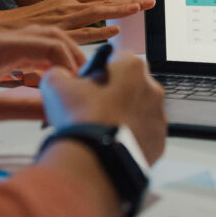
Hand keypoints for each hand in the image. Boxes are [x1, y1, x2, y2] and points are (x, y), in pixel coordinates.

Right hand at [0, 0, 154, 43]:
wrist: (0, 31)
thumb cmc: (28, 24)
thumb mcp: (54, 12)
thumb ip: (76, 13)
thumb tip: (98, 13)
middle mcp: (68, 6)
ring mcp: (64, 20)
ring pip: (96, 13)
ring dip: (118, 10)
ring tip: (138, 8)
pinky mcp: (58, 35)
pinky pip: (83, 34)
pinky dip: (99, 32)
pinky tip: (115, 32)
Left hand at [0, 26, 85, 128]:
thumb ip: (23, 110)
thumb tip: (59, 111)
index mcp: (0, 45)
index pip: (51, 44)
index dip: (70, 64)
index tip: (78, 89)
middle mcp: (2, 40)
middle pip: (51, 37)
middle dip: (72, 57)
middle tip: (85, 84)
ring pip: (42, 45)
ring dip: (60, 61)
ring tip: (73, 87)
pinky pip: (29, 57)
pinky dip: (46, 68)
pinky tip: (51, 87)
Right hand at [39, 51, 166, 164]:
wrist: (95, 159)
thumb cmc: (81, 118)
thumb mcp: (56, 86)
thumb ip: (58, 74)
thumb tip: (59, 76)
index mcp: (132, 67)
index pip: (118, 57)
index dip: (100, 70)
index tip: (89, 83)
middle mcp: (152, 88)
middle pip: (131, 84)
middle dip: (115, 92)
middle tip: (93, 108)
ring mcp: (158, 115)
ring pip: (139, 110)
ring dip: (124, 115)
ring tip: (102, 128)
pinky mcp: (159, 140)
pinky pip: (145, 133)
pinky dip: (131, 136)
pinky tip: (112, 142)